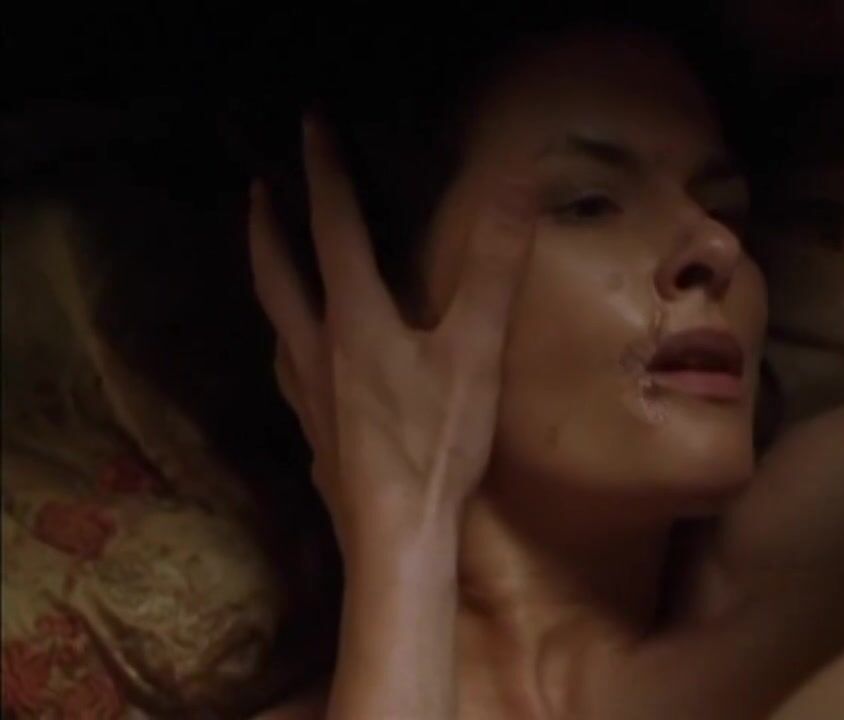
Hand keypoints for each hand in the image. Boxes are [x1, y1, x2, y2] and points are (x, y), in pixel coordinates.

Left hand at [248, 116, 533, 554]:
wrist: (394, 537)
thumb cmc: (438, 445)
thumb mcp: (475, 352)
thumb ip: (493, 269)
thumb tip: (514, 187)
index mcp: (354, 318)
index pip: (333, 226)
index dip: (324, 170)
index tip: (312, 122)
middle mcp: (317, 347)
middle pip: (278, 271)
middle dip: (267, 223)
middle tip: (259, 186)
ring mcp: (307, 394)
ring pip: (275, 322)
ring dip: (270, 280)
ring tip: (272, 262)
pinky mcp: (313, 433)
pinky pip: (288, 369)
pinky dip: (287, 339)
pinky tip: (299, 358)